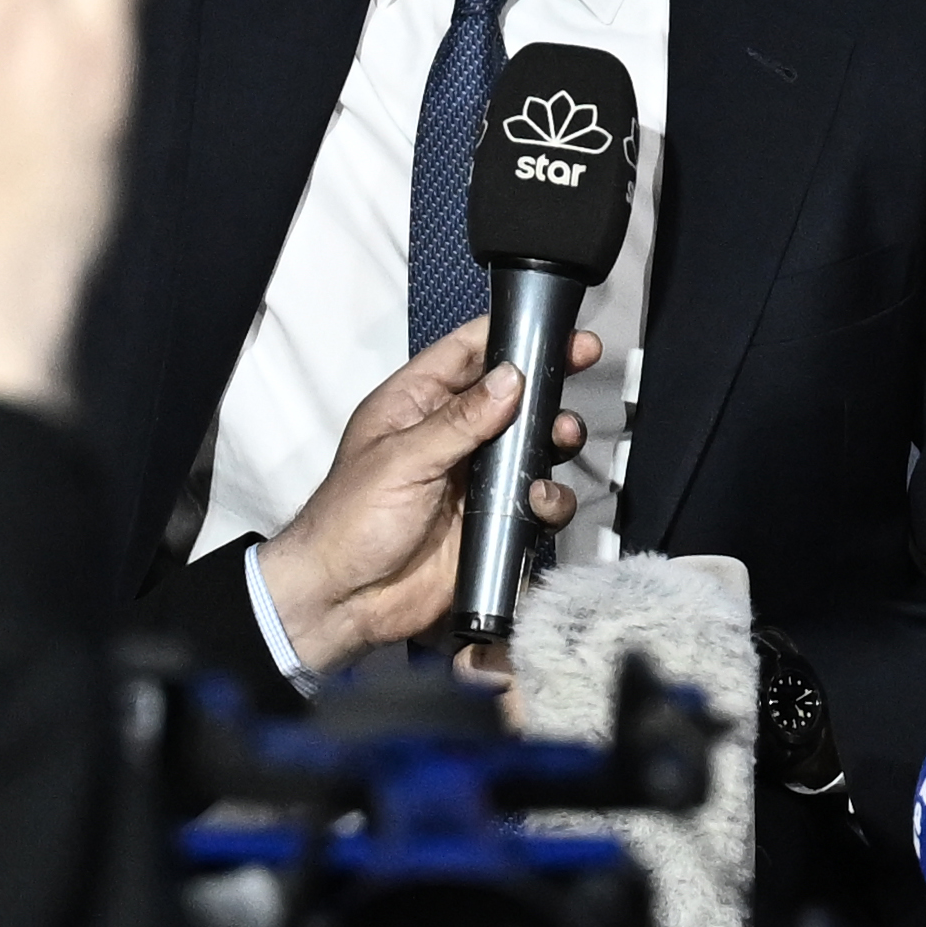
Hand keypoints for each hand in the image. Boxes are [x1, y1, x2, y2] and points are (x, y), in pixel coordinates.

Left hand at [256, 320, 596, 671]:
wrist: (346, 600)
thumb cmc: (348, 523)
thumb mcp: (401, 460)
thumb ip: (460, 420)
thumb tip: (509, 379)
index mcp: (415, 404)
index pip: (466, 352)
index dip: (510, 334)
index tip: (552, 326)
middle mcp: (449, 435)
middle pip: (510, 395)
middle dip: (547, 385)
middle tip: (579, 370)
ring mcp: (472, 478)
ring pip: (531, 446)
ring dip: (553, 440)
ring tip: (562, 439)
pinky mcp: (490, 520)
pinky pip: (534, 500)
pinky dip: (547, 497)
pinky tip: (540, 500)